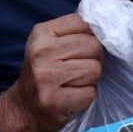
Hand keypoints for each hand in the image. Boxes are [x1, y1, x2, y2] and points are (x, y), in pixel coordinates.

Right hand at [0, 15, 103, 131]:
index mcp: (42, 33)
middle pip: (93, 46)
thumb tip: (107, 28)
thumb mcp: (51, 45)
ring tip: (75, 83)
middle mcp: (40, 52)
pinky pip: (90, 93)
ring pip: (94, 70)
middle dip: (94, 59)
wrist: (24, 108)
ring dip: (91, 80)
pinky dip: (87, 97)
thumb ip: (74, 33)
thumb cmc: (46, 73)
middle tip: (81, 70)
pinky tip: (73, 97)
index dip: (91, 37)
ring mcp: (45, 77)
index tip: (83, 49)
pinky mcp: (52, 100)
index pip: (84, 23)